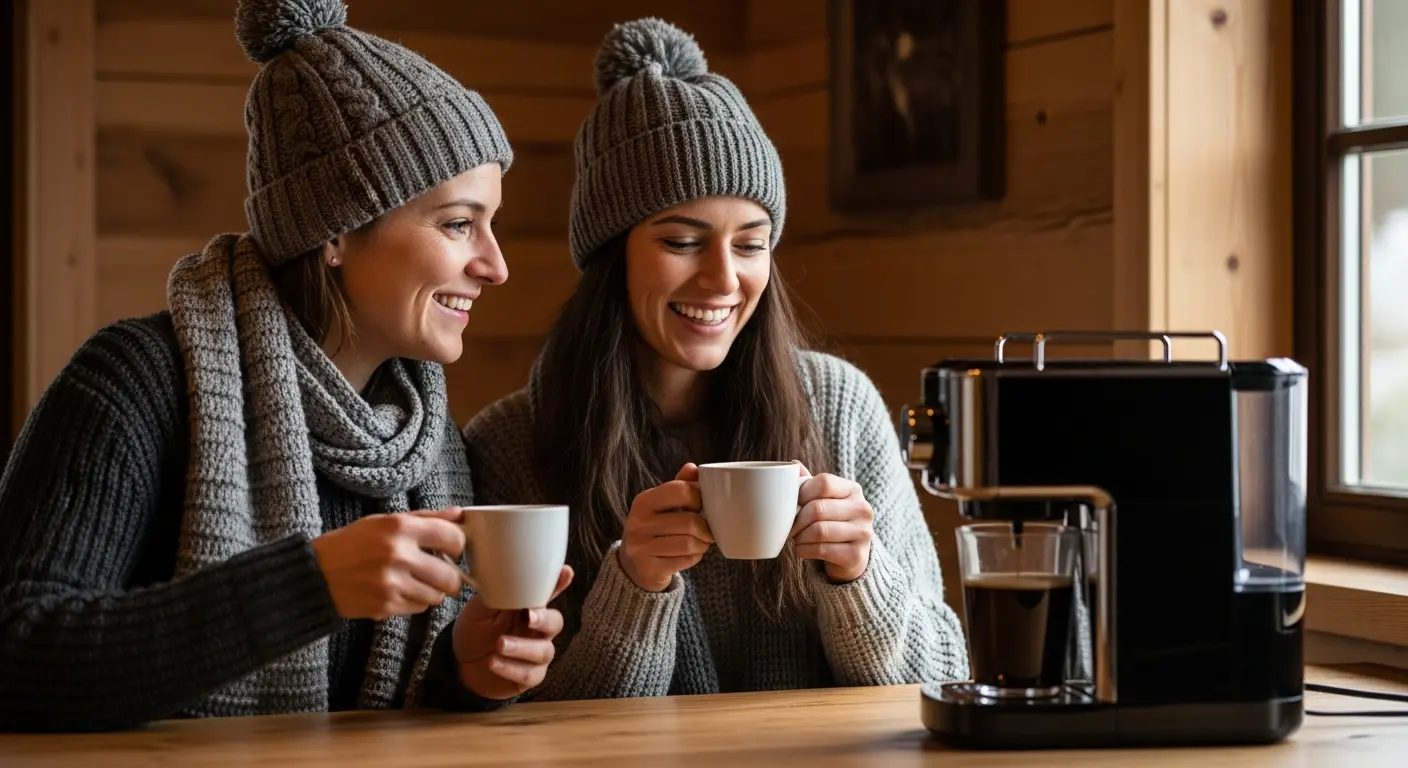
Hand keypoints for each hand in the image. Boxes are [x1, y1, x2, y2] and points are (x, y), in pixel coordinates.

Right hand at [311, 508, 466, 619]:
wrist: (316, 575)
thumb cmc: (351, 544)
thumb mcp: (384, 521)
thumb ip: (424, 518)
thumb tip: (458, 514)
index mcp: (400, 528)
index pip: (453, 538)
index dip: (458, 545)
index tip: (451, 548)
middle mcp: (399, 556)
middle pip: (452, 577)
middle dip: (450, 576)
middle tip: (440, 571)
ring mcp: (392, 584)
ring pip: (437, 596)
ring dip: (432, 590)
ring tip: (416, 580)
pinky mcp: (385, 607)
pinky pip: (418, 608)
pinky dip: (415, 601)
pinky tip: (400, 590)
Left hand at [452, 566, 573, 698]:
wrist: (460, 663)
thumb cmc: (474, 630)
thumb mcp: (478, 610)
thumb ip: (494, 594)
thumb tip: (502, 576)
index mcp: (528, 608)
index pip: (548, 593)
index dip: (560, 584)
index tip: (566, 572)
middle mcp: (538, 630)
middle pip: (556, 623)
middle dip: (545, 620)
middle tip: (529, 617)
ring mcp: (536, 654)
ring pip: (543, 651)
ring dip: (522, 647)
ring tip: (499, 645)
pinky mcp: (529, 676)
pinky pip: (529, 674)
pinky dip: (511, 668)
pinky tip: (493, 663)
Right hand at [618, 463, 713, 591]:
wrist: (632, 566)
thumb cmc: (654, 529)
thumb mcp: (662, 505)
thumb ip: (679, 486)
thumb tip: (693, 468)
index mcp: (643, 501)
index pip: (681, 491)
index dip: (699, 498)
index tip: (701, 506)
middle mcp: (638, 522)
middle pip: (689, 521)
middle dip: (705, 528)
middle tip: (708, 532)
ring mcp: (641, 547)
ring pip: (689, 543)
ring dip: (702, 545)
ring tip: (701, 543)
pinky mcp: (649, 568)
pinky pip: (685, 560)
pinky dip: (694, 558)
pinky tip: (691, 555)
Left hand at [790, 465, 874, 582]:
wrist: (851, 557)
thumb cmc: (833, 523)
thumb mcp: (825, 501)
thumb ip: (810, 484)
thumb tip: (792, 464)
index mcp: (853, 490)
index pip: (824, 482)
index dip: (802, 493)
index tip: (792, 504)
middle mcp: (863, 508)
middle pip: (818, 508)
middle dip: (796, 520)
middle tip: (789, 528)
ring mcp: (863, 532)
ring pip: (818, 531)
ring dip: (799, 537)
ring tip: (796, 539)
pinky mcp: (857, 555)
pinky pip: (822, 549)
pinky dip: (805, 550)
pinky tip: (802, 550)